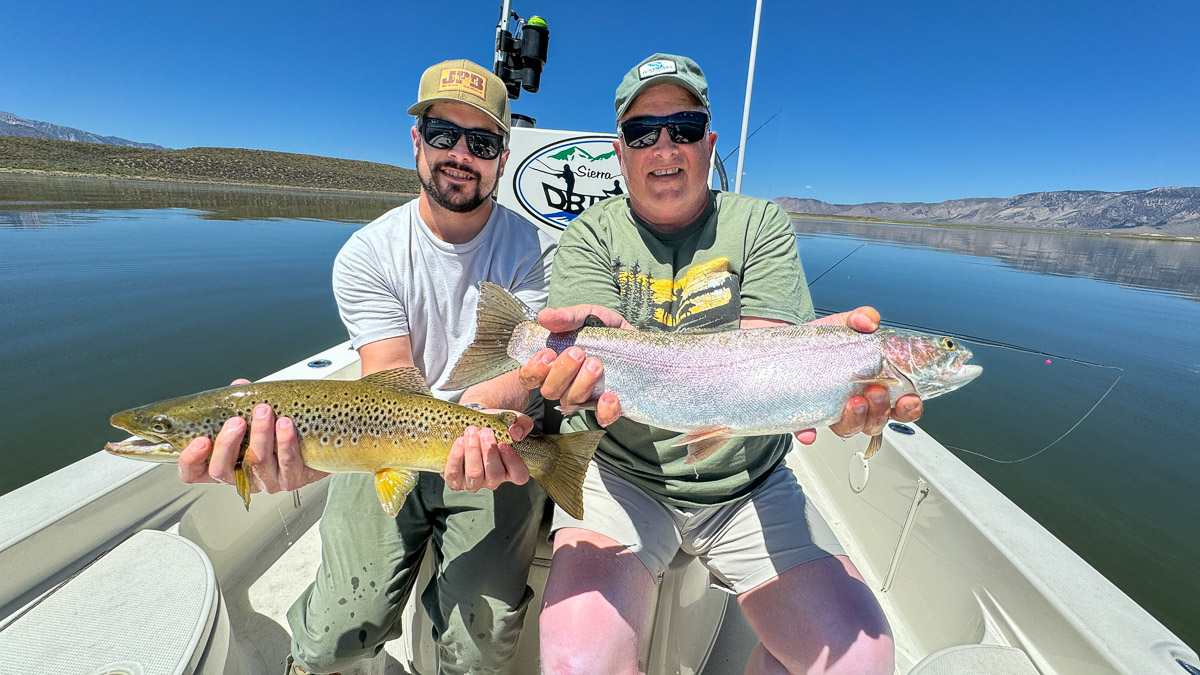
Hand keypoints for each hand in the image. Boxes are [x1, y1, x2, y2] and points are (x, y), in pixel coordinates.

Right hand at [178, 379, 328, 491]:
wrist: (316, 444)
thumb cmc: (276, 432)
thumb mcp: (253, 417)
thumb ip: (241, 402)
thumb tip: (238, 385)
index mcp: (225, 463)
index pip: (193, 472)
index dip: (191, 460)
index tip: (200, 440)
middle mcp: (242, 476)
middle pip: (221, 470)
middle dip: (227, 443)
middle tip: (236, 421)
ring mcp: (267, 481)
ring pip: (257, 463)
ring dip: (260, 435)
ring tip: (264, 411)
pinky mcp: (292, 479)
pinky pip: (287, 463)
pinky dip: (286, 442)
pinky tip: (286, 425)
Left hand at [443, 412, 533, 491]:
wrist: (472, 424)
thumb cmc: (495, 426)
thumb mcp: (513, 420)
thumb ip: (522, 423)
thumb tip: (516, 433)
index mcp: (510, 470)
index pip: (519, 475)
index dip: (512, 462)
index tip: (504, 444)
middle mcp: (493, 480)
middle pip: (495, 475)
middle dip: (489, 451)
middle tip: (485, 432)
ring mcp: (474, 483)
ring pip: (474, 474)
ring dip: (473, 452)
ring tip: (471, 432)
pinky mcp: (456, 480)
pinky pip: (454, 474)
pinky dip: (456, 458)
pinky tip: (459, 442)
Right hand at [518, 304, 631, 426]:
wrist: (640, 343)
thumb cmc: (605, 331)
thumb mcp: (588, 316)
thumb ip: (567, 317)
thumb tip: (544, 316)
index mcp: (554, 364)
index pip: (531, 377)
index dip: (534, 370)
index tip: (548, 354)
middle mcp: (565, 384)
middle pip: (550, 391)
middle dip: (561, 372)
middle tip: (577, 352)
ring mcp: (586, 397)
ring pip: (572, 401)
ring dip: (581, 383)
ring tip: (596, 364)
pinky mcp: (608, 407)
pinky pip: (602, 418)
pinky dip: (604, 410)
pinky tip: (610, 396)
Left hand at [792, 307, 923, 444]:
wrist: (788, 346)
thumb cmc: (825, 342)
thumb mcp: (845, 325)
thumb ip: (861, 318)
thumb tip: (868, 321)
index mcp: (875, 386)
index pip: (900, 406)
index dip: (909, 408)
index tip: (910, 398)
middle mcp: (858, 405)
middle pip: (877, 421)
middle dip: (881, 411)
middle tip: (876, 390)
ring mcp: (834, 412)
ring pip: (850, 429)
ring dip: (855, 420)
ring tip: (853, 401)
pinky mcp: (806, 414)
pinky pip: (808, 430)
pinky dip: (809, 433)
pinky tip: (808, 432)